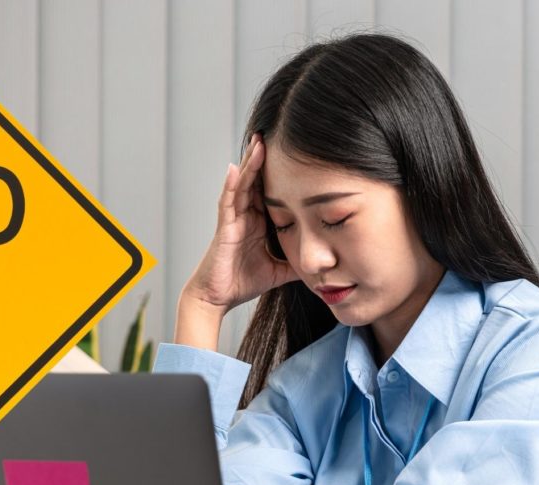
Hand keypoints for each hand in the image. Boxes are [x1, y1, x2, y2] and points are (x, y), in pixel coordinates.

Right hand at [182, 134, 299, 315]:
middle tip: (275, 133)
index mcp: (257, 223)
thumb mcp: (279, 270)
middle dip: (264, 158)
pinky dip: (231, 184)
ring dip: (250, 163)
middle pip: (256, 180)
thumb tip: (322, 262)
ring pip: (242, 184)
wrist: (216, 298)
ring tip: (259, 141)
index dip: (280, 172)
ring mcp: (232, 219)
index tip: (295, 154)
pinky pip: (227, 201)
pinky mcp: (223, 228)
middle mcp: (244, 216)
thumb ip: (296, 261)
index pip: (270, 191)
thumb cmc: (241, 283)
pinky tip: (235, 168)